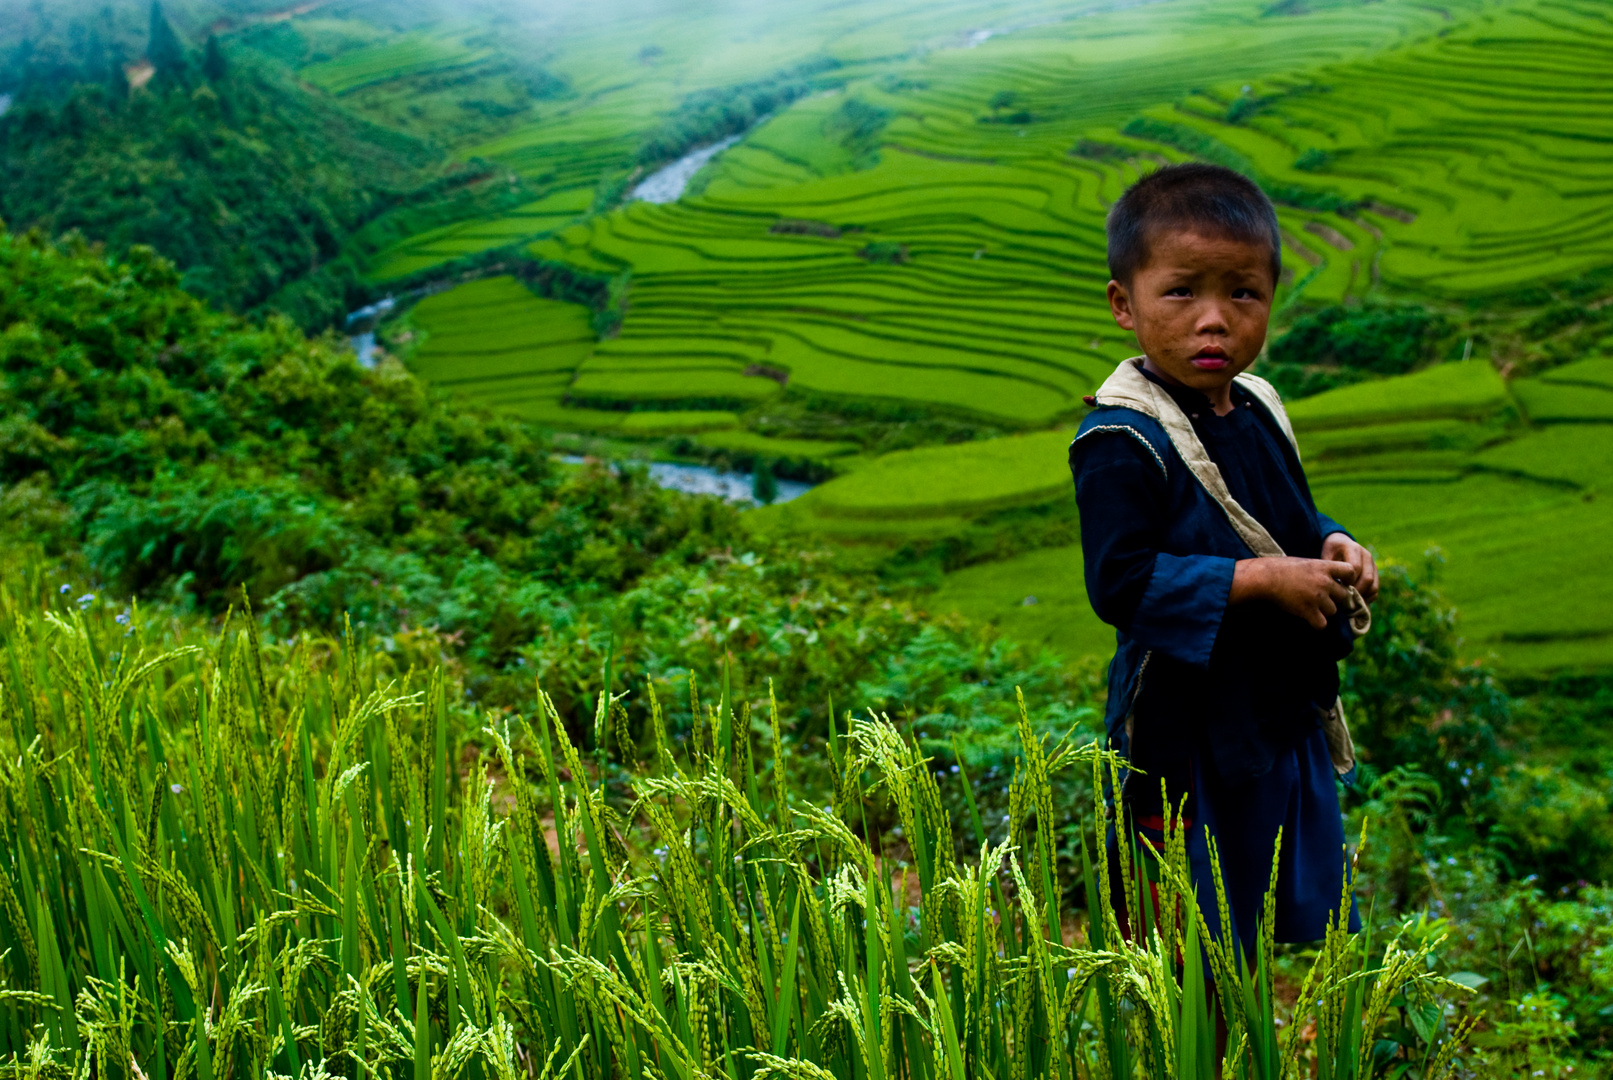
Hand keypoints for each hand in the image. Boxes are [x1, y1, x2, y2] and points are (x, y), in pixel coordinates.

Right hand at [1230, 556, 1357, 628]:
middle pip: (1344, 595)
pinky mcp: (1308, 611)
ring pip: (1333, 610)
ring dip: (1324, 611)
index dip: (1347, 579)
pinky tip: (1307, 618)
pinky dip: (1316, 623)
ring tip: (1309, 606)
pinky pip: (1322, 624)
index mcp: (1324, 566)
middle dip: (1334, 598)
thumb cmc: (1280, 568)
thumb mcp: (1304, 563)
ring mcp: (1317, 597)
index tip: (1340, 583)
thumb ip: (1320, 570)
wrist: (1264, 578)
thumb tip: (1331, 579)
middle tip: (1320, 598)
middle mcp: (1325, 582)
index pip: (1350, 571)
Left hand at [1321, 532, 1377, 602]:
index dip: (1347, 581)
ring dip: (1361, 597)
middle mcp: (1367, 556)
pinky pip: (1375, 590)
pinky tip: (1354, 602)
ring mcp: (1373, 564)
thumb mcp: (1326, 556)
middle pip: (1367, 579)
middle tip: (1342, 600)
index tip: (1336, 588)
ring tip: (1348, 603)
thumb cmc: (1331, 552)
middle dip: (1355, 592)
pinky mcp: (1375, 573)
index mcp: (1353, 549)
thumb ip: (1330, 570)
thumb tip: (1332, 590)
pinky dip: (1366, 598)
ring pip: (1373, 586)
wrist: (1340, 543)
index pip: (1355, 568)